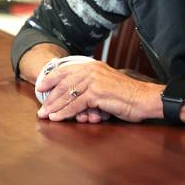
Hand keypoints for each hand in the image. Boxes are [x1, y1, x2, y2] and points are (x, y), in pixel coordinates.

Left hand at [36, 60, 161, 121]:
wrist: (144, 98)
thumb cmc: (128, 95)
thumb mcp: (107, 84)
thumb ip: (92, 86)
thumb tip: (75, 96)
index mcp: (94, 66)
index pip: (67, 70)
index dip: (51, 78)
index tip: (41, 86)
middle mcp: (93, 70)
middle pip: (64, 83)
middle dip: (50, 97)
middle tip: (41, 108)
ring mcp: (94, 81)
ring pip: (67, 94)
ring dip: (54, 107)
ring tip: (45, 115)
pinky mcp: (97, 93)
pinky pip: (75, 105)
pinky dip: (64, 113)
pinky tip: (57, 118)